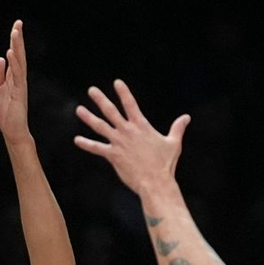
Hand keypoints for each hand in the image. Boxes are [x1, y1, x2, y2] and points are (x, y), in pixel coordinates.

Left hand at [0, 20, 29, 143]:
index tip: (16, 26)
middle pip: (19, 55)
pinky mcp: (18, 93)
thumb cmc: (5, 111)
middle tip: (18, 23)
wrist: (12, 130)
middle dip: (18, 39)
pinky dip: (14, 64)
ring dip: (17, 47)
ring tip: (15, 32)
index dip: (15, 41)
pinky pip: (17, 76)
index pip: (14, 55)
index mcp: (13, 77)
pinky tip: (11, 53)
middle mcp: (18, 78)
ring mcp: (19, 85)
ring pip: (19, 62)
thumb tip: (0, 58)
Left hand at [74, 80, 189, 196]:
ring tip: (79, 109)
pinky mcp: (113, 155)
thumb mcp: (173, 143)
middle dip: (100, 99)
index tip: (116, 82)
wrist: (155, 182)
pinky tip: (77, 140)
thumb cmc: (165, 164)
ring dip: (88, 117)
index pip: (130, 104)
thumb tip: (186, 117)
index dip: (123, 92)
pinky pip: (97, 148)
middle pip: (111, 111)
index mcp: (141, 126)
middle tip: (92, 90)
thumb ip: (177, 128)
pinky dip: (86, 144)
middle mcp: (128, 131)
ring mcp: (119, 142)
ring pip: (100, 126)